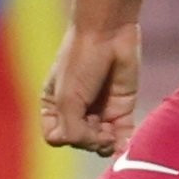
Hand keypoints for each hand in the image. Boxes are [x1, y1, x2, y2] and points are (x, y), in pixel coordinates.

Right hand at [41, 22, 141, 155]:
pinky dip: (122, 143)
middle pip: (78, 142)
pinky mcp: (121, 108)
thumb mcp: (67, 98)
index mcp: (54, 106)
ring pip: (100, 143)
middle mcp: (75, 111)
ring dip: (104, 144)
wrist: (109, 31)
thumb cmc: (80, 60)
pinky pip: (121, 135)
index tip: (74, 126)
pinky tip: (123, 146)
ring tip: (109, 133)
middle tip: (98, 128)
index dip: (65, 138)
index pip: (55, 137)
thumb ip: (72, 129)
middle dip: (87, 140)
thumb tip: (89, 146)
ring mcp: (99, 111)